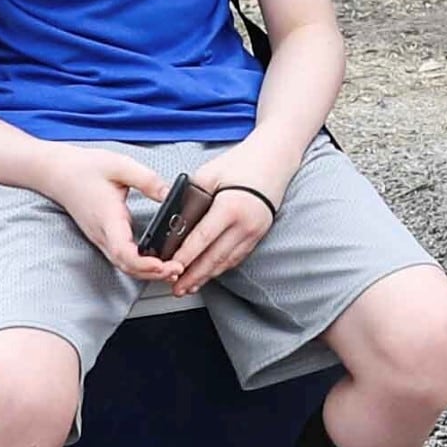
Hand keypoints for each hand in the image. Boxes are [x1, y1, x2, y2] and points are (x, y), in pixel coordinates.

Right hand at [44, 143, 177, 282]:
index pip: (123, 250)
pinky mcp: (102, 236)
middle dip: (153, 273)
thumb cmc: (84, 168)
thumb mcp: (120, 165)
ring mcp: (100, 237)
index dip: (143, 263)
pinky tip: (155, 261)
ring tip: (171, 269)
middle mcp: (102, 233)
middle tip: (178, 270)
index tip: (163, 265)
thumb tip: (170, 194)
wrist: (57, 172)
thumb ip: (147, 180)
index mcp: (107, 217)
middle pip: (126, 265)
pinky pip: (121, 258)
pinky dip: (139, 265)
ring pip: (123, 265)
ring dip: (147, 272)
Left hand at [165, 149, 286, 293]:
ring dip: (207, 276)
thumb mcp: (209, 174)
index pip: (202, 239)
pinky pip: (237, 256)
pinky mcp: (259, 234)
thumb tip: (175, 223)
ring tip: (189, 286)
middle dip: (193, 276)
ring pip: (226, 261)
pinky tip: (210, 274)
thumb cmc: (243, 162)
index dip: (184, 257)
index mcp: (231, 207)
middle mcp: (246, 224)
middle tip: (176, 289)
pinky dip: (221, 267)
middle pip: (214, 257)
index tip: (170, 268)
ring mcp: (255, 231)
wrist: (276, 158)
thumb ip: (191, 199)